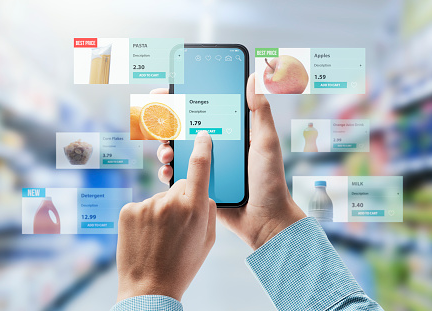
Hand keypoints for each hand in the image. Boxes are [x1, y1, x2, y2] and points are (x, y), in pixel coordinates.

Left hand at [117, 131, 215, 301]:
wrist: (148, 288)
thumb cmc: (182, 265)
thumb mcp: (207, 240)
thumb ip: (208, 211)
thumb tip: (202, 193)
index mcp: (194, 208)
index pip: (199, 167)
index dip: (202, 148)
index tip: (202, 136)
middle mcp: (169, 202)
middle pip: (179, 186)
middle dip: (180, 199)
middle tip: (177, 226)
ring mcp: (146, 205)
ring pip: (159, 198)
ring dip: (161, 211)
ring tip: (159, 237)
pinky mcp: (128, 210)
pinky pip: (141, 206)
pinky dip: (144, 217)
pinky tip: (145, 236)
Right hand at [156, 74, 305, 249]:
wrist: (266, 221)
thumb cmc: (270, 180)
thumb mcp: (267, 142)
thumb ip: (260, 111)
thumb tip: (254, 78)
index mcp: (231, 133)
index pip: (204, 109)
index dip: (184, 99)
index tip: (167, 90)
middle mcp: (216, 147)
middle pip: (185, 128)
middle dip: (168, 123)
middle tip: (160, 122)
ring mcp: (206, 166)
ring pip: (178, 151)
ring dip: (166, 147)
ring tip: (167, 151)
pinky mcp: (200, 186)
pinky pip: (179, 175)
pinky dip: (169, 171)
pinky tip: (168, 171)